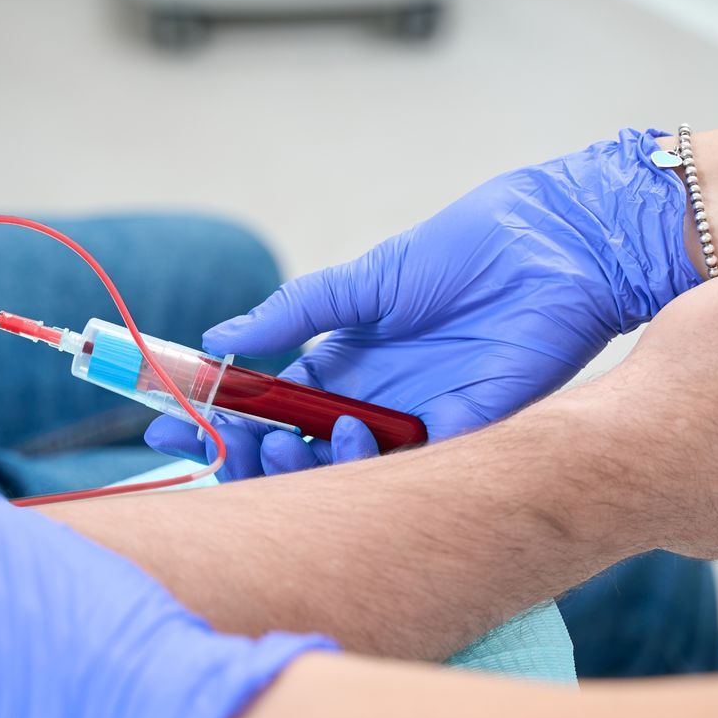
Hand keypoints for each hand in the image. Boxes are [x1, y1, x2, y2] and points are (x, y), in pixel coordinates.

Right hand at [145, 128, 698, 474]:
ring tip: (282, 439)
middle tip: (216, 446)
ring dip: (303, 466)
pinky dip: (373, 467)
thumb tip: (220, 342)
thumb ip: (295, 312)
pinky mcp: (470, 434)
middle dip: (247, 458)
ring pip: (347, 475)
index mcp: (347, 367)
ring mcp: (420, 424)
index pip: (270, 412)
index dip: (220, 424)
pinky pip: (415, 472)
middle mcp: (378, 405)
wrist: (550, 242)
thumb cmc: (464, 249)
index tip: (166, 429)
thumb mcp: (364, 279)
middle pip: (300, 455)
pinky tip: (348, 441)